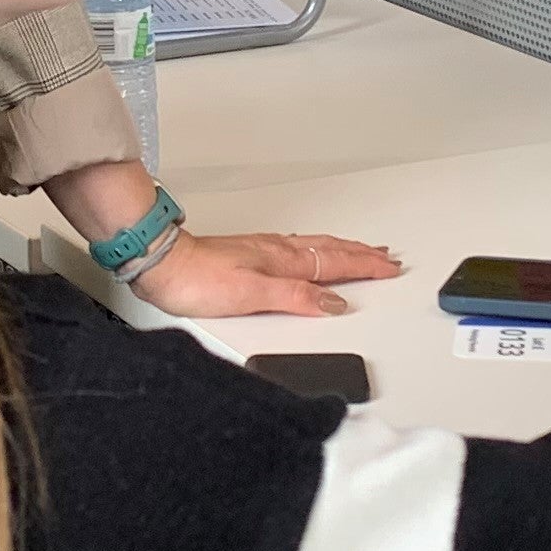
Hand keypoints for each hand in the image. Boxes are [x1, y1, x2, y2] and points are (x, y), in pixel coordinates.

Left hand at [129, 229, 402, 319]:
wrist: (160, 263)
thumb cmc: (197, 279)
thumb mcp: (252, 295)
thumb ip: (295, 297)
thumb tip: (333, 303)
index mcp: (282, 261)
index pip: (334, 265)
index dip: (364, 268)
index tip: (390, 268)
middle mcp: (275, 252)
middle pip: (329, 251)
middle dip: (362, 255)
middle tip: (387, 257)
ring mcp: (262, 251)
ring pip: (315, 247)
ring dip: (343, 249)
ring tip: (362, 251)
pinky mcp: (248, 255)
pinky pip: (297, 248)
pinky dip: (317, 250)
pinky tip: (312, 253)